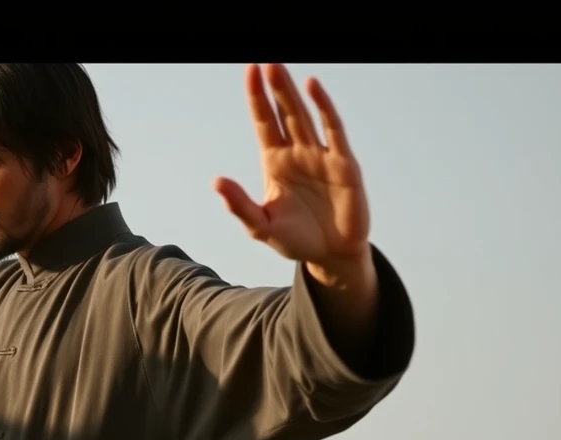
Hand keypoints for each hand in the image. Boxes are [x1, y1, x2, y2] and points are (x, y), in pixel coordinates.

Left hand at [214, 64, 370, 278]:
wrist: (331, 256)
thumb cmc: (296, 240)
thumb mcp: (261, 227)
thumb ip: (240, 206)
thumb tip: (216, 182)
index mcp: (275, 163)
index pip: (263, 123)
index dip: (256, 98)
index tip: (249, 72)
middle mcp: (297, 153)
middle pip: (282, 113)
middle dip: (273, 88)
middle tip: (264, 62)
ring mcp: (321, 156)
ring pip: (304, 117)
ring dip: (292, 93)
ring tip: (279, 69)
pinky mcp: (344, 165)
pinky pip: (333, 131)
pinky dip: (324, 108)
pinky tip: (313, 87)